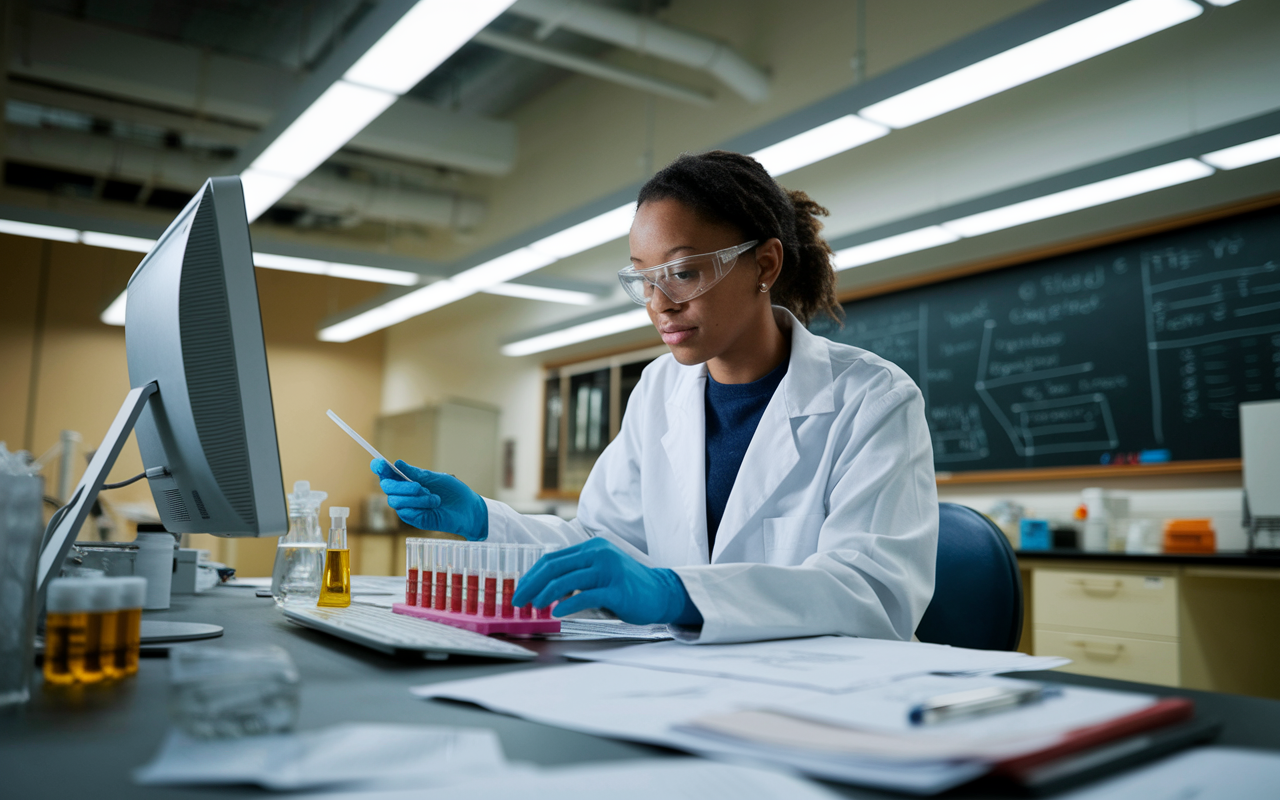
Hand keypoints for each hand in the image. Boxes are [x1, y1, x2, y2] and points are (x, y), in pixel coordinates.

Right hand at [371, 459, 487, 539]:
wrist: (468, 510)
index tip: (379, 464)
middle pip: (387, 487)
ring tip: (434, 498)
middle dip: (401, 486)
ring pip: (395, 501)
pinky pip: (405, 512)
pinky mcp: (413, 519)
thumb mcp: (436, 478)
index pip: (388, 473)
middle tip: (419, 486)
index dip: (379, 468)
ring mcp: (407, 506)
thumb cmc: (454, 492)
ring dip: (414, 498)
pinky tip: (433, 506)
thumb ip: (416, 473)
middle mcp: (404, 493)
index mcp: (409, 479)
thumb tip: (397, 463)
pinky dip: (418, 507)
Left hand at [511, 538, 701, 624]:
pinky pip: (585, 596)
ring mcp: (608, 570)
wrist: (661, 593)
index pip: (552, 558)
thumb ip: (576, 574)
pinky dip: (567, 605)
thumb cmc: (626, 586)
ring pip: (566, 581)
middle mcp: (599, 554)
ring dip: (545, 595)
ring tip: (535, 607)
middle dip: (531, 585)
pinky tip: (557, 613)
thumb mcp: (599, 572)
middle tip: (518, 600)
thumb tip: (543, 588)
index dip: (531, 575)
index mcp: (591, 547)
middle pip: (554, 567)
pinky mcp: (617, 590)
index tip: (519, 589)